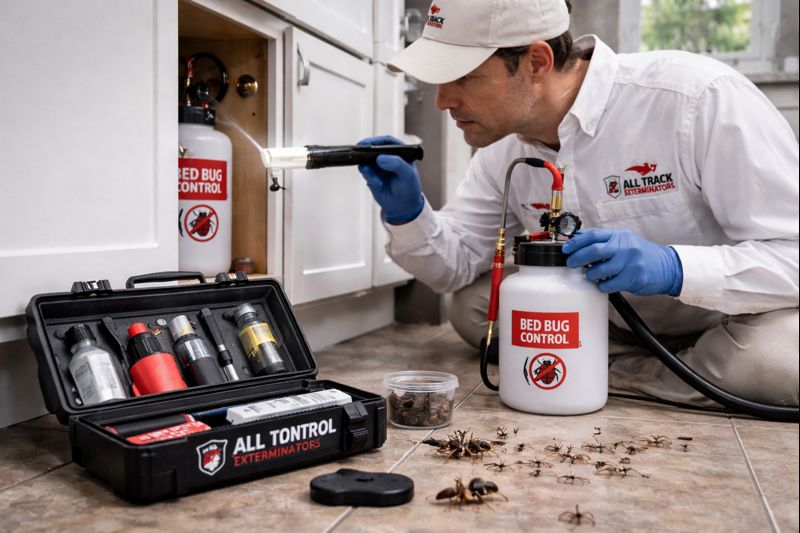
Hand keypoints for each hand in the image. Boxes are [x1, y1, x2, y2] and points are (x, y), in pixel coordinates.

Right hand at [357, 136, 423, 223]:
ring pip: (366, 160)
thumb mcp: (408, 175)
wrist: (403, 207)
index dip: (377, 141)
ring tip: (375, 178)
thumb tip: (381, 158)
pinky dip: (369, 176)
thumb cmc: (409, 189)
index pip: (387, 142)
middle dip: (366, 152)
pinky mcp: (372, 176)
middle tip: (361, 154)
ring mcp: (378, 167)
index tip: (368, 144)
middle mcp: (387, 158)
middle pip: (373, 149)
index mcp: (399, 152)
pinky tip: (377, 183)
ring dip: (367, 167)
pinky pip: (365, 172)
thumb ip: (397, 164)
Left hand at [561, 228, 683, 295]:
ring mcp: (631, 262)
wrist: (666, 266)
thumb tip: (578, 237)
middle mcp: (625, 246)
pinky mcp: (635, 277)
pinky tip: (602, 284)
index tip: (566, 249)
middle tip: (570, 263)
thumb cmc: (640, 254)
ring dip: (590, 274)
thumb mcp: (623, 240)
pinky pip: (611, 284)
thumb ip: (602, 239)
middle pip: (595, 251)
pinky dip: (602, 286)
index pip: (593, 235)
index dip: (576, 242)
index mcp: (620, 235)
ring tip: (590, 275)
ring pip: (601, 269)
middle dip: (578, 258)